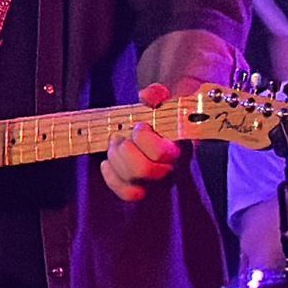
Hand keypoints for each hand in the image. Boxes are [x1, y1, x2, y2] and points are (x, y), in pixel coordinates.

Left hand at [100, 82, 180, 201]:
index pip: (161, 153)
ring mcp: (157, 181)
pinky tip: (107, 163)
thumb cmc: (163, 113)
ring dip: (116, 157)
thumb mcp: (162, 98)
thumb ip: (156, 94)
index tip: (141, 125)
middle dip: (126, 149)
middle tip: (124, 136)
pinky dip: (111, 177)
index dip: (144, 138)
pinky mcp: (141, 188)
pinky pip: (125, 193)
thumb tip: (147, 97)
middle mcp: (171, 168)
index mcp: (180, 147)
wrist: (165, 126)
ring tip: (118, 144)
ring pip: (131, 180)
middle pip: (142, 170)